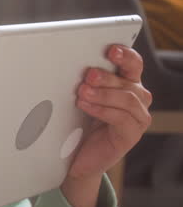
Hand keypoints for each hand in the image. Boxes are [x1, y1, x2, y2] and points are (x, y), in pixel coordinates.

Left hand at [69, 45, 151, 178]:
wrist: (75, 157)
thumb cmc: (78, 124)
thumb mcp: (80, 98)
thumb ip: (84, 82)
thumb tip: (71, 65)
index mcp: (125, 84)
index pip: (132, 64)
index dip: (125, 55)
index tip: (111, 49)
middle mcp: (136, 98)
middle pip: (128, 80)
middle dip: (107, 76)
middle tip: (88, 75)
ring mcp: (137, 118)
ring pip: (128, 98)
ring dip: (103, 93)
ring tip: (82, 92)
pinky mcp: (132, 135)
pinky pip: (122, 118)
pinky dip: (102, 110)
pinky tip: (85, 106)